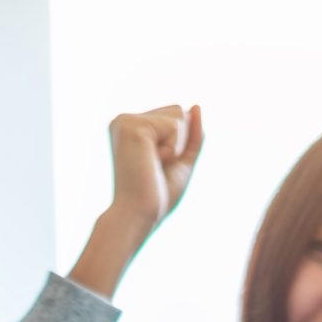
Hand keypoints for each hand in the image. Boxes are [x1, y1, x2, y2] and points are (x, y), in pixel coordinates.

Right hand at [108, 104, 203, 232]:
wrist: (138, 216)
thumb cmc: (156, 196)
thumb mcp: (181, 161)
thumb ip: (191, 135)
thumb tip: (196, 105)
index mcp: (132, 128)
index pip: (175, 117)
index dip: (178, 146)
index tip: (155, 168)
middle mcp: (125, 120)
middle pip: (178, 111)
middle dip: (179, 143)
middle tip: (155, 168)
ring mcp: (126, 120)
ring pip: (178, 115)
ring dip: (175, 146)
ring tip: (152, 165)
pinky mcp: (132, 125)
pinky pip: (174, 125)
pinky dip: (171, 149)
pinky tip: (151, 162)